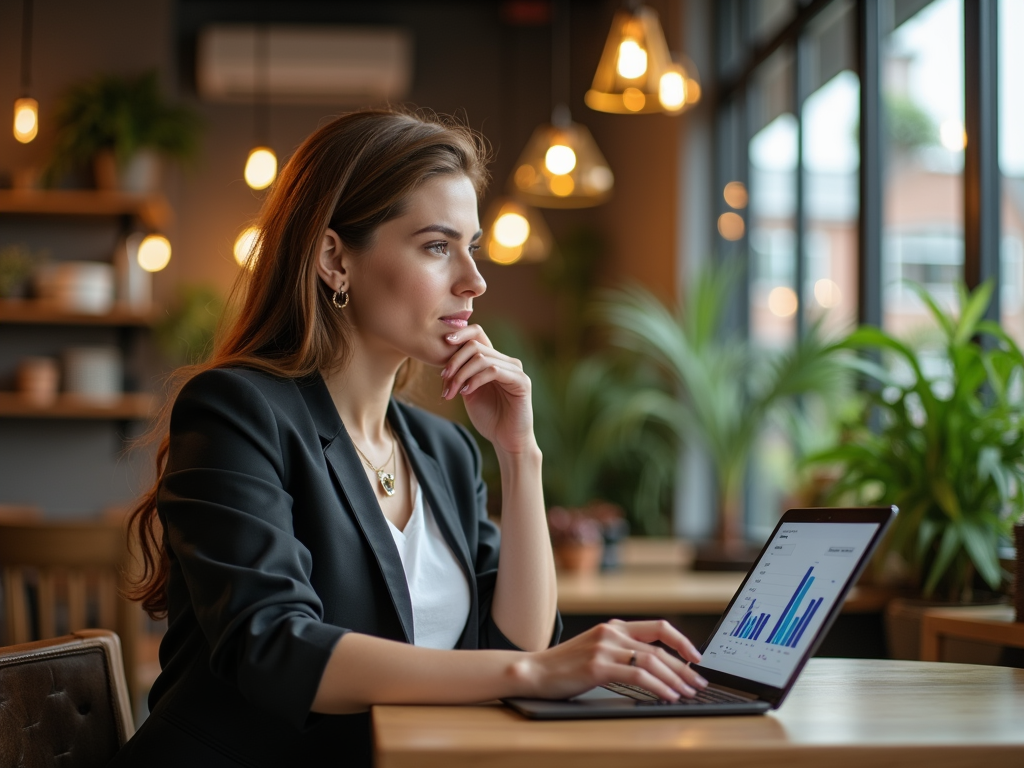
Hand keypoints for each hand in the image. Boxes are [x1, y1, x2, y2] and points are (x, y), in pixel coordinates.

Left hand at [440, 325, 535, 454]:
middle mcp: (506, 361)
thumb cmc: (489, 417)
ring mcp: (515, 370)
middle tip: (443, 378)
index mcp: (494, 360)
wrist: (506, 440)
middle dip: (455, 361)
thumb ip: (461, 374)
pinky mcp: (521, 381)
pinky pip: (494, 371)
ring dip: (461, 374)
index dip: (461, 333)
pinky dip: (476, 379)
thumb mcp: (468, 392)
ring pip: (482, 358)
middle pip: (475, 345)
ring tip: (452, 391)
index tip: (443, 342)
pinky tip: (466, 392)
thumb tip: (442, 360)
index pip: (478, 334)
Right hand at [513, 619, 707, 701]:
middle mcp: (611, 633)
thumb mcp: (597, 650)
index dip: (682, 641)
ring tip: (687, 693)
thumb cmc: (566, 666)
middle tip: (699, 683)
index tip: (697, 658)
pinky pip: (637, 675)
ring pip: (652, 662)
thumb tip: (657, 667)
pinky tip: (667, 696)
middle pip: (659, 648)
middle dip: (684, 668)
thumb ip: (622, 651)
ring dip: (675, 680)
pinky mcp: (597, 666)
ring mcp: (604, 648)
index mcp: (614, 627)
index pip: (659, 627)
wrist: (534, 671)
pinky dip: (657, 687)